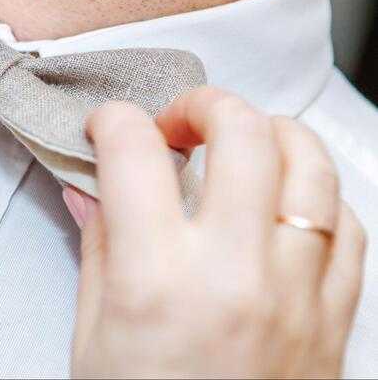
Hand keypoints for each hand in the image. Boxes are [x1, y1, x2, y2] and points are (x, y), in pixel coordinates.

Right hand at [64, 87, 365, 377]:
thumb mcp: (92, 333)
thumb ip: (97, 245)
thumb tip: (90, 188)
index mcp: (155, 278)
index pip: (133, 153)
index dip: (113, 121)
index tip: (108, 127)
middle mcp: (233, 273)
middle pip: (239, 132)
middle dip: (201, 105)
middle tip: (178, 123)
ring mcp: (295, 291)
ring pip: (310, 164)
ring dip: (269, 134)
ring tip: (240, 144)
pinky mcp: (332, 315)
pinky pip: (347, 224)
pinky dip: (315, 194)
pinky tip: (284, 202)